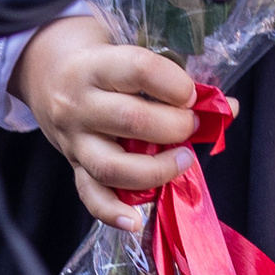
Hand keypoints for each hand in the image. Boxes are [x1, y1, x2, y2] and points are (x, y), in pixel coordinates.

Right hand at [16, 16, 206, 224]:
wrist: (46, 72)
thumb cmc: (101, 62)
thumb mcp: (127, 54)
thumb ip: (173, 78)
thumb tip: (228, 108)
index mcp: (95, 66)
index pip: (139, 70)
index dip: (175, 84)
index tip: (192, 94)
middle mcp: (79, 104)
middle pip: (130, 120)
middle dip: (175, 127)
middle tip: (192, 126)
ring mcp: (74, 140)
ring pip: (112, 166)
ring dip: (157, 169)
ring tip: (183, 161)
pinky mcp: (74, 166)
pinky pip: (91, 196)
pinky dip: (113, 212)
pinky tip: (136, 220)